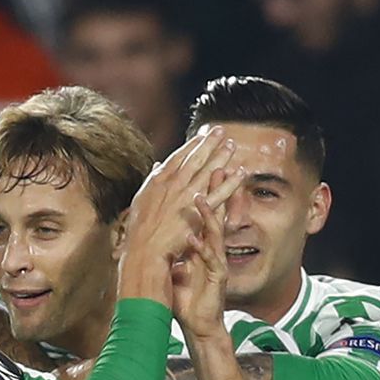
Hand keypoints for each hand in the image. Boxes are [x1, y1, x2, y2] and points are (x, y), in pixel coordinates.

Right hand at [121, 126, 236, 267]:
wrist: (144, 248)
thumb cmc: (139, 228)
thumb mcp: (141, 199)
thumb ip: (152, 180)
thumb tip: (159, 165)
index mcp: (158, 180)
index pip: (178, 157)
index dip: (192, 144)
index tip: (202, 135)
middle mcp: (173, 184)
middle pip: (195, 159)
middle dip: (209, 143)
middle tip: (220, 131)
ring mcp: (186, 196)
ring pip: (208, 171)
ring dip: (221, 157)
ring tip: (232, 145)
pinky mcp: (198, 211)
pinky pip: (219, 193)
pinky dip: (231, 182)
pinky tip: (240, 173)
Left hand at [171, 166, 245, 339]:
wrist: (198, 321)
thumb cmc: (187, 292)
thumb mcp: (179, 262)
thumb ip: (174, 243)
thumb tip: (164, 224)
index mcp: (203, 242)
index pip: (205, 211)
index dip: (203, 190)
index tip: (197, 168)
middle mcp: (213, 247)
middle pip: (217, 214)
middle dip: (215, 192)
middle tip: (214, 167)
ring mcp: (216, 260)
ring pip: (216, 232)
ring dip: (208, 215)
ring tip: (198, 197)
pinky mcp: (217, 276)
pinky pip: (210, 259)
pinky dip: (201, 248)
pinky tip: (192, 238)